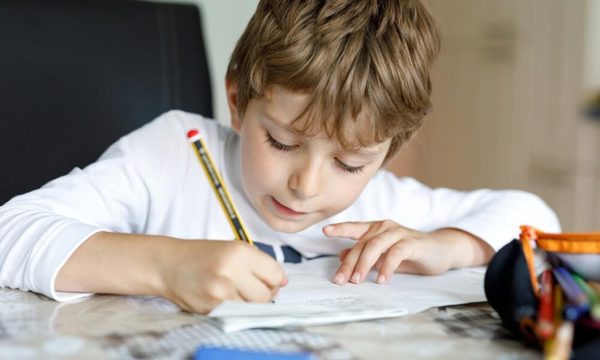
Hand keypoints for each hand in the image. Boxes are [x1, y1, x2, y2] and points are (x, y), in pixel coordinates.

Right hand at [158, 240, 287, 313]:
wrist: (169, 264)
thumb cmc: (203, 256)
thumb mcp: (233, 249)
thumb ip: (260, 264)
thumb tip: (283, 282)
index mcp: (241, 252)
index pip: (276, 275)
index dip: (274, 280)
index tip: (267, 280)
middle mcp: (232, 271)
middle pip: (266, 295)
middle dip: (263, 294)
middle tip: (249, 288)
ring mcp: (221, 292)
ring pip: (252, 308)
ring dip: (248, 303)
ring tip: (234, 291)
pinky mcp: (211, 308)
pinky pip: (236, 314)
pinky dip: (234, 309)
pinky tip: (223, 298)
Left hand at [323, 220, 486, 284]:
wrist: (441, 251)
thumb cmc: (410, 253)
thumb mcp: (384, 256)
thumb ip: (364, 255)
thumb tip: (341, 256)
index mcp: (376, 228)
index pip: (355, 227)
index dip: (340, 228)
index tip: (324, 230)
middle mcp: (385, 227)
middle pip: (362, 244)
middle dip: (349, 263)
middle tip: (340, 280)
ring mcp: (399, 233)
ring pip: (375, 246)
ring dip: (364, 265)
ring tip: (357, 280)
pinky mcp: (413, 243)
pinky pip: (395, 253)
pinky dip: (386, 267)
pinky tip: (381, 280)